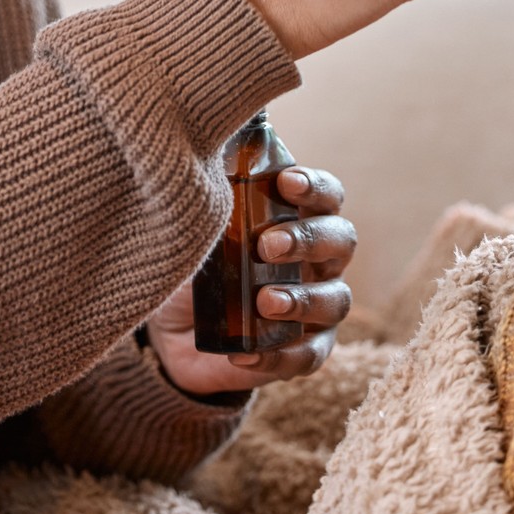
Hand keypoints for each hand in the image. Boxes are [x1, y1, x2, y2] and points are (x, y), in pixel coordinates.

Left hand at [146, 166, 356, 395]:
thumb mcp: (199, 229)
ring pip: (336, 300)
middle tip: (266, 245)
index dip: (315, 187)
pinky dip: (279, 356)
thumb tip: (198, 157)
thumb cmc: (197, 263)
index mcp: (299, 220)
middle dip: (308, 239)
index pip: (326, 196)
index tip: (287, 182)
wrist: (173, 330)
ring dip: (302, 299)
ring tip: (264, 302)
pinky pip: (308, 357)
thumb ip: (210, 199)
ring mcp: (316, 309)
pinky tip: (245, 354)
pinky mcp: (302, 352)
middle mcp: (318, 261)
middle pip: (341, 241)